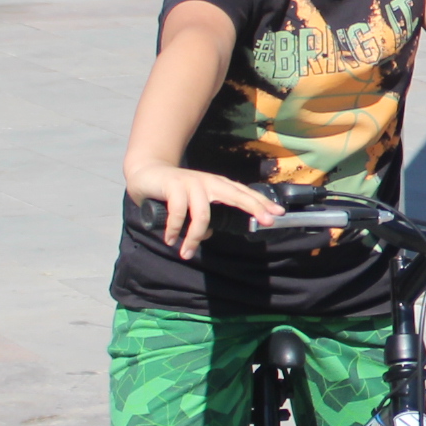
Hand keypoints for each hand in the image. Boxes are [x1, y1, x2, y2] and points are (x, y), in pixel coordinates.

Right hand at [126, 164, 281, 259]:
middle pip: (236, 195)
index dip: (261, 203)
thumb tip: (209, 235)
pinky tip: (171, 240)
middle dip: (253, 208)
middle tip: (265, 223)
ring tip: (186, 252)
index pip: (244, 194)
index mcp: (218, 185)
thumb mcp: (195, 205)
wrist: (147, 172)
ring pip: (202, 214)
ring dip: (194, 237)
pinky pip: (178, 212)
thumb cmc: (175, 192)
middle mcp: (209, 182)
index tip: (278, 215)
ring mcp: (192, 182)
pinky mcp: (174, 185)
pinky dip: (175, 229)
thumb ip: (205, 219)